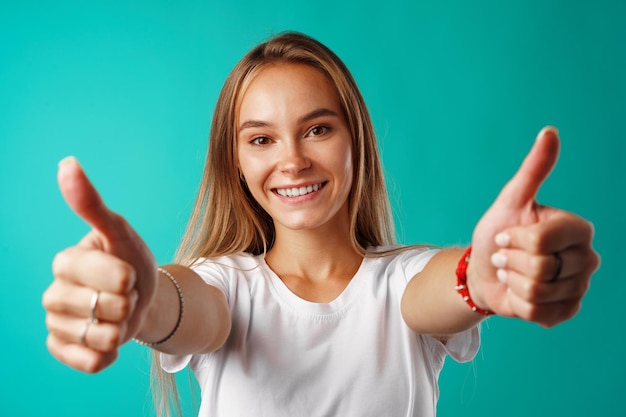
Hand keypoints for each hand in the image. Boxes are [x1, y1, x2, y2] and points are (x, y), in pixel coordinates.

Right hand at [43, 157, 157, 371]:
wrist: (140, 298)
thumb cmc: (129, 261)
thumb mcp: (119, 232)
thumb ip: (92, 204)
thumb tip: (67, 164)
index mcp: (65, 262)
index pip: (111, 277)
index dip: (130, 278)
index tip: (128, 273)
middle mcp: (53, 293)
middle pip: (108, 309)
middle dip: (129, 304)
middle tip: (124, 294)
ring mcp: (56, 323)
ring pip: (102, 337)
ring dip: (122, 328)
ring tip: (117, 315)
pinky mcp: (63, 349)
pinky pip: (91, 362)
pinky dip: (109, 355)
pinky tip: (110, 339)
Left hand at [468, 127, 599, 326]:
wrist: (484, 271)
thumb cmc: (496, 233)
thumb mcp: (510, 200)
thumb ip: (533, 170)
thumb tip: (549, 131)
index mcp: (578, 229)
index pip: (541, 241)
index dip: (511, 240)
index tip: (505, 235)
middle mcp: (587, 258)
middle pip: (539, 268)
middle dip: (509, 261)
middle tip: (506, 255)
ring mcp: (579, 287)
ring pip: (537, 292)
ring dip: (512, 282)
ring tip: (512, 272)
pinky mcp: (567, 311)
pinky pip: (537, 313)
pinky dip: (518, 303)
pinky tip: (518, 292)